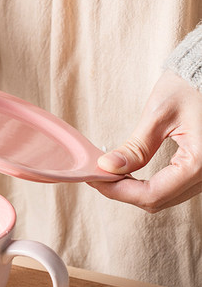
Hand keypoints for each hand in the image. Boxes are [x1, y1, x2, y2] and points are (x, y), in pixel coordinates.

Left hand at [88, 70, 201, 211]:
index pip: (152, 194)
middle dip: (123, 191)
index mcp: (199, 164)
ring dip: (134, 190)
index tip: (95, 179)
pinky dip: (149, 184)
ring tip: (110, 173)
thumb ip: (135, 147)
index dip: (118, 190)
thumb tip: (107, 166)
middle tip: (98, 175)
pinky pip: (173, 188)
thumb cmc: (191, 86)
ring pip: (165, 198)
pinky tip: (130, 173)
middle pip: (158, 200)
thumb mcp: (160, 115)